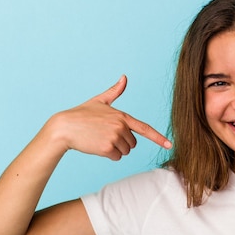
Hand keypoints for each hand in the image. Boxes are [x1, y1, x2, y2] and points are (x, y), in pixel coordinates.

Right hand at [46, 75, 170, 159]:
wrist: (64, 127)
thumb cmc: (81, 114)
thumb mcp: (99, 101)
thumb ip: (115, 91)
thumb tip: (124, 77)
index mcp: (122, 116)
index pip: (145, 128)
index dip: (159, 138)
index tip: (170, 145)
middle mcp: (120, 126)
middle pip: (132, 144)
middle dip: (122, 143)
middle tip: (105, 135)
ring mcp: (114, 137)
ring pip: (125, 151)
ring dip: (115, 149)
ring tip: (100, 139)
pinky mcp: (107, 148)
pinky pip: (116, 157)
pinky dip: (108, 155)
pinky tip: (97, 146)